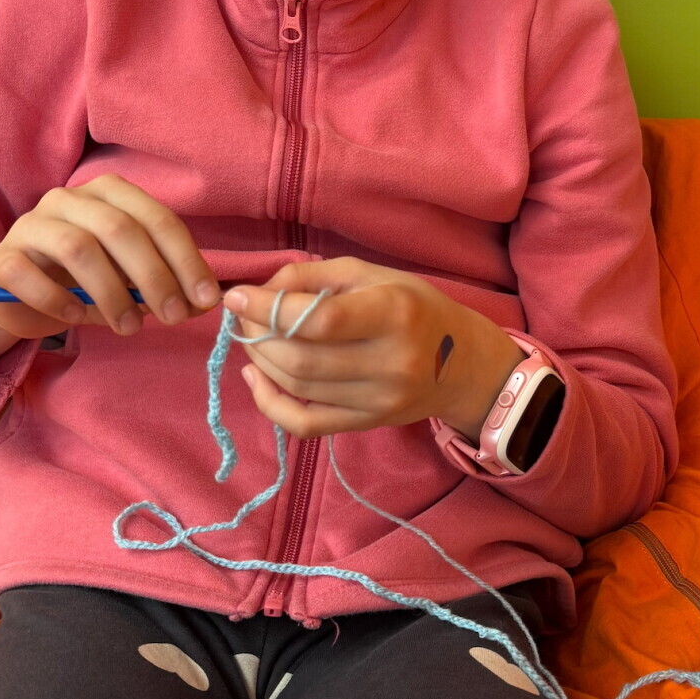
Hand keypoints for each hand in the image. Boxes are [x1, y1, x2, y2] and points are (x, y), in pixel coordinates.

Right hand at [0, 176, 219, 381]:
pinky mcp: (3, 257)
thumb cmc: (84, 281)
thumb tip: (203, 301)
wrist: (19, 295)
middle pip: (119, 229)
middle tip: (172, 317)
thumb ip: (163, 283)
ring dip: (112, 293)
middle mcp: (69, 199)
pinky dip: (58, 300)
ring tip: (129, 327)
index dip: (186, 258)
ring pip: (78, 248)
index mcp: (108, 194)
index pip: (156, 218)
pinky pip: (30, 274)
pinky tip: (76, 318)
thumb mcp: (129, 280)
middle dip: (154, 276)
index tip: (205, 298)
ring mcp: (31, 224)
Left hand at [225, 258, 524, 440]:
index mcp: (394, 314)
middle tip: (243, 316)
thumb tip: (259, 292)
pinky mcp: (367, 424)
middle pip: (301, 359)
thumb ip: (313, 276)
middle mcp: (390, 362)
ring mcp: (379, 400)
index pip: (318, 320)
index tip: (237, 297)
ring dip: (260, 361)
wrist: (463, 364)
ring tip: (251, 338)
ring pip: (298, 388)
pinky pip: (306, 424)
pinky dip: (270, 403)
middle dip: (257, 335)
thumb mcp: (372, 274)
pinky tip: (256, 379)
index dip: (267, 309)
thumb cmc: (415, 308)